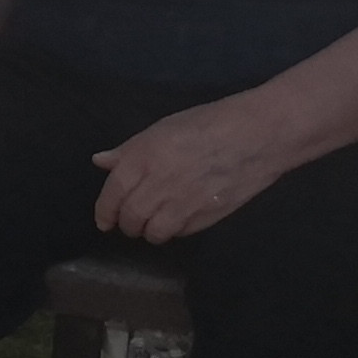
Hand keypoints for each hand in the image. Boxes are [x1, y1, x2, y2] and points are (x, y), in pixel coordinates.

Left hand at [91, 97, 294, 243]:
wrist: (257, 134)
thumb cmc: (208, 124)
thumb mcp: (162, 128)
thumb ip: (129, 150)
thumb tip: (100, 162)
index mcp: (144, 157)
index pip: (112, 194)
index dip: (104, 212)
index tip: (104, 221)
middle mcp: (159, 182)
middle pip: (130, 218)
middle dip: (126, 225)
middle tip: (129, 223)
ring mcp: (184, 202)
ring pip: (153, 232)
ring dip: (148, 232)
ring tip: (151, 226)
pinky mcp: (207, 216)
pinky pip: (180, 233)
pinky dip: (174, 231)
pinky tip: (177, 221)